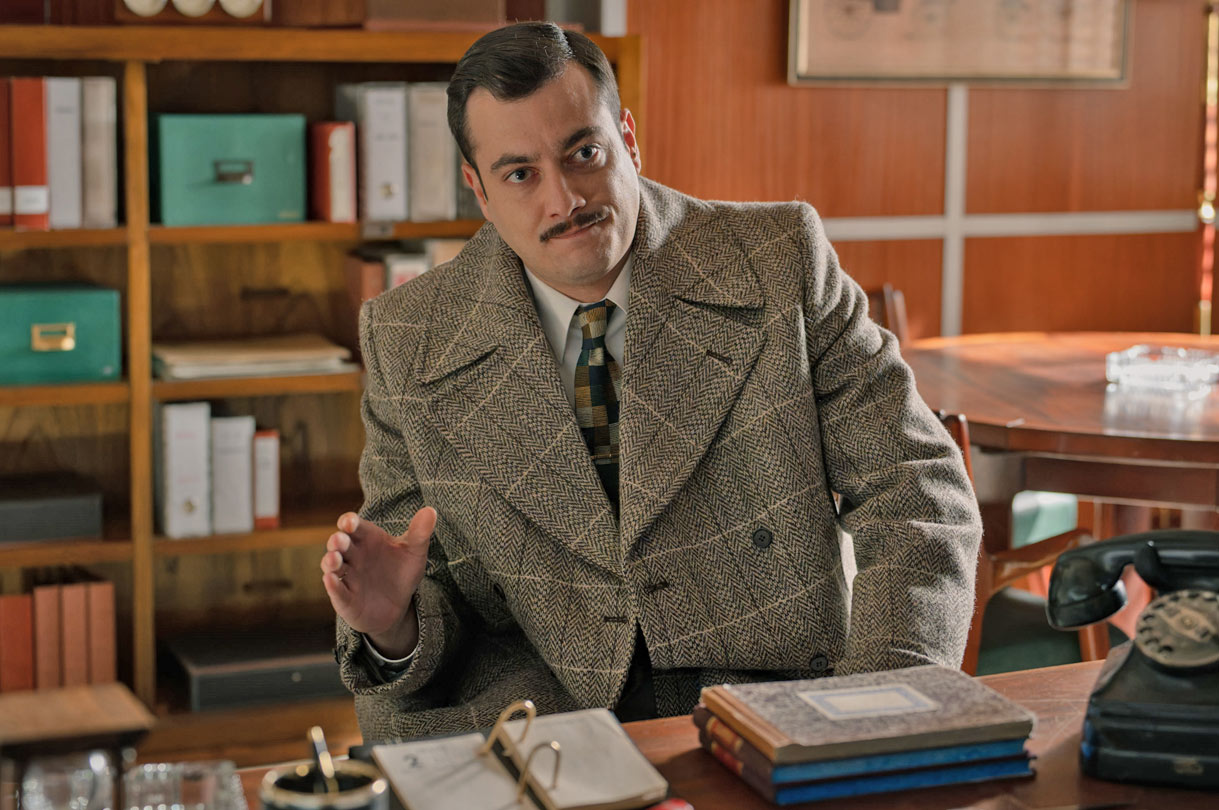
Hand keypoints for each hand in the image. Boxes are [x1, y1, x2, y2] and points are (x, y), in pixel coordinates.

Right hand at [321, 507, 436, 657]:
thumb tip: (430, 511)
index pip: (354, 526)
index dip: (349, 522)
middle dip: (337, 541)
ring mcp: (347, 576)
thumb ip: (420, 533)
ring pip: (332, 565)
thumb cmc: (401, 573)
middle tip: (340, 540)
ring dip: (330, 561)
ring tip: (334, 559)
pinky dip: (332, 586)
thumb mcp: (414, 553)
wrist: (397, 607)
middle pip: (339, 544)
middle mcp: (353, 555)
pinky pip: (336, 591)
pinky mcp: (344, 598)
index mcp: (367, 539)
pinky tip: (331, 580)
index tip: (349, 522)